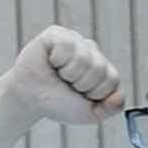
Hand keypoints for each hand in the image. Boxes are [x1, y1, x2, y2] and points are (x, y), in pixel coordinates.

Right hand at [10, 22, 133, 123]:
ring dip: (68, 74)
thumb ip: (111, 107)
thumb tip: (119, 96)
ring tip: (58, 74)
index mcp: (103, 68)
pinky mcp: (57, 34)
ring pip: (85, 59)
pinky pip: (67, 45)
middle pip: (99, 70)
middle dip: (80, 85)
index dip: (94, 94)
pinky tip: (51, 62)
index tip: (79, 95)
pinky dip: (57, 59)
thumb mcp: (90, 113)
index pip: (112, 80)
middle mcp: (91, 52)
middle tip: (66, 85)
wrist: (29, 100)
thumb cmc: (58, 103)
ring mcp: (75, 41)